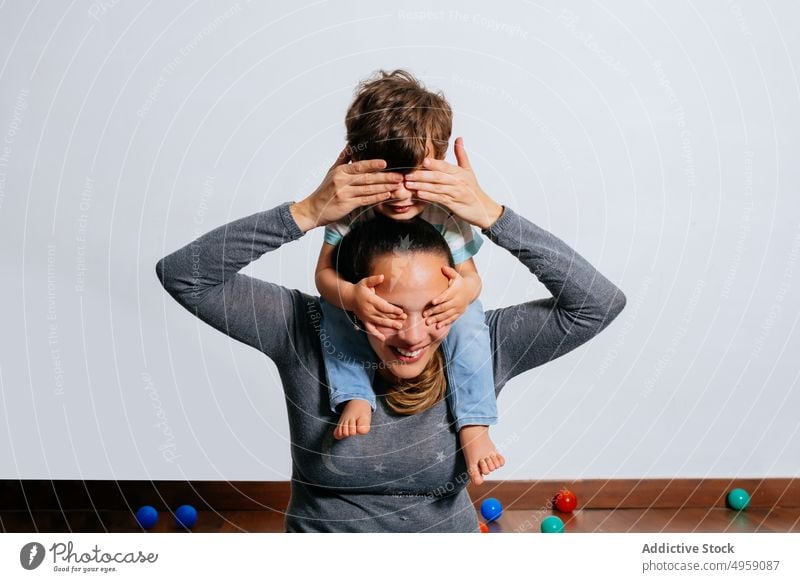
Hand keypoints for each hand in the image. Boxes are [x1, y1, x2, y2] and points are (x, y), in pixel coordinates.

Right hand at [290, 148, 404, 231]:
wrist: (313, 209)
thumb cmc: (324, 190)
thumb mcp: (332, 172)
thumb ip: (343, 159)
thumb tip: (350, 145)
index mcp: (340, 171)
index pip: (359, 166)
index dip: (372, 164)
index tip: (385, 163)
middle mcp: (342, 181)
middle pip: (367, 178)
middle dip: (385, 177)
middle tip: (399, 176)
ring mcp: (344, 193)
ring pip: (368, 189)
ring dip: (384, 187)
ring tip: (397, 186)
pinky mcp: (347, 205)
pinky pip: (365, 200)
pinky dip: (377, 198)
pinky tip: (386, 196)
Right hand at [350, 274, 406, 340]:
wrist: (348, 297)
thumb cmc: (359, 289)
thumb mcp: (365, 282)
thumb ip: (373, 280)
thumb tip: (382, 276)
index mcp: (370, 300)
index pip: (383, 306)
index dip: (392, 309)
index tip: (400, 311)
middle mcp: (368, 309)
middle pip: (383, 315)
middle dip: (394, 317)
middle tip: (404, 318)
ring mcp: (366, 316)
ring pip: (379, 322)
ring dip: (389, 325)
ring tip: (399, 326)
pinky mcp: (364, 321)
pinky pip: (370, 329)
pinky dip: (376, 334)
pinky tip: (383, 338)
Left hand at [402, 137, 503, 229]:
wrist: (482, 208)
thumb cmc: (473, 190)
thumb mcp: (468, 170)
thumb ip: (461, 154)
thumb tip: (459, 138)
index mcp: (460, 173)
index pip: (445, 166)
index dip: (434, 163)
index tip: (423, 161)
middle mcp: (458, 182)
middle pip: (438, 177)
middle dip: (422, 175)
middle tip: (408, 175)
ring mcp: (455, 193)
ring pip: (436, 188)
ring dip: (421, 186)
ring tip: (409, 184)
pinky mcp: (453, 204)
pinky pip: (439, 199)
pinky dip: (429, 197)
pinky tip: (419, 195)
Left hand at [422, 266, 469, 328]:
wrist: (471, 290)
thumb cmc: (459, 282)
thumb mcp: (456, 275)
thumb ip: (450, 272)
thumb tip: (443, 267)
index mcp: (456, 291)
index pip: (447, 296)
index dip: (440, 299)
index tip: (432, 302)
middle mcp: (458, 301)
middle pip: (445, 307)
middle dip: (434, 311)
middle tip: (424, 315)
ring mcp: (459, 308)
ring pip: (447, 315)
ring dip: (437, 319)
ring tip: (428, 322)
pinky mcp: (459, 313)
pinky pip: (452, 319)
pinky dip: (445, 323)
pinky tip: (438, 326)